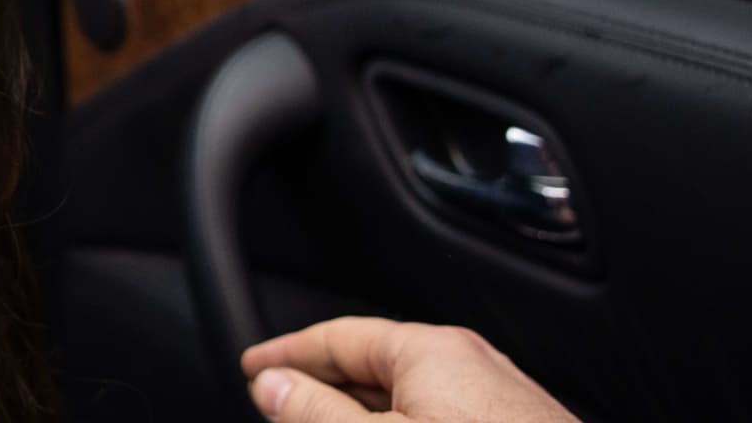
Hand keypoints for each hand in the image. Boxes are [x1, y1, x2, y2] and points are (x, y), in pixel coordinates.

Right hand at [241, 316, 578, 421]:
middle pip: (372, 365)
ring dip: (361, 413)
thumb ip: (319, 414)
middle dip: (323, 388)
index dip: (288, 355)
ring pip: (407, 397)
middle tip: (280, 408)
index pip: (338, 337)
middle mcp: (468, 363)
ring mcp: (496, 400)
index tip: (255, 369)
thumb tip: (273, 386)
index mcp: (430, 350)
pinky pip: (440, 416)